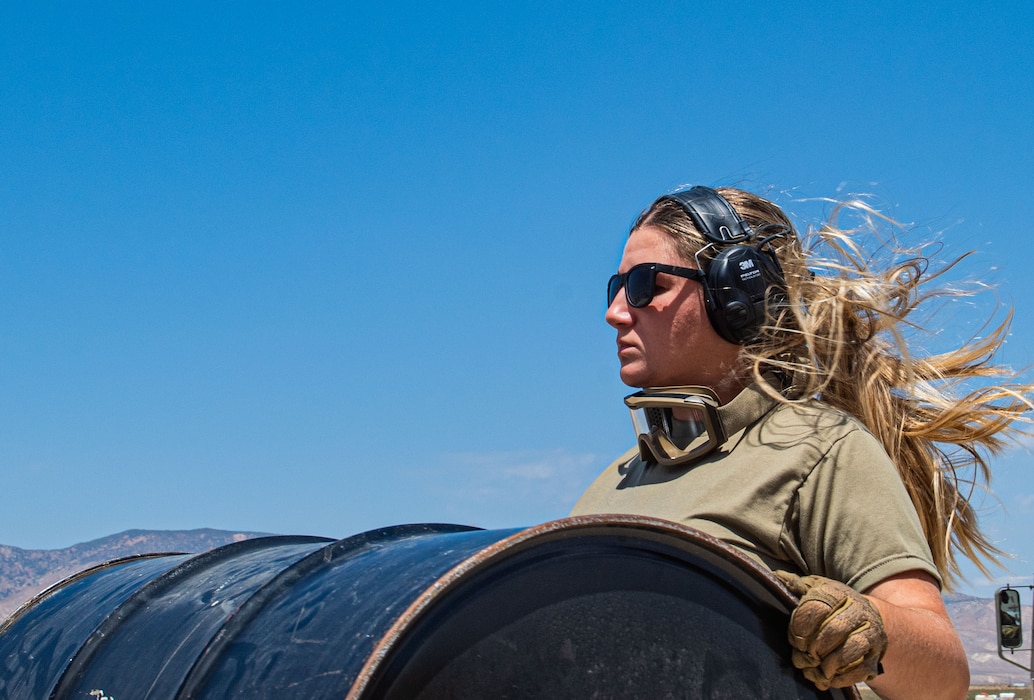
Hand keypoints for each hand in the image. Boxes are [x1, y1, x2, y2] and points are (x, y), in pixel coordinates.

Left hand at [776, 571, 887, 689]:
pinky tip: (830, 677)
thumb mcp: (815, 589)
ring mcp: (870, 632)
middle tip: (805, 657)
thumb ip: (796, 585)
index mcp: (837, 593)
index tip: (796, 640)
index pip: (817, 607)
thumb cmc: (833, 604)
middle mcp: (857, 610)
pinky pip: (862, 668)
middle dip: (816, 647)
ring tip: (817, 668)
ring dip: (830, 663)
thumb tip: (776, 576)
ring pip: (851, 648)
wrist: (868, 617)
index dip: (802, 627)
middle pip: (834, 629)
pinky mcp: (875, 653)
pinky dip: (843, 676)